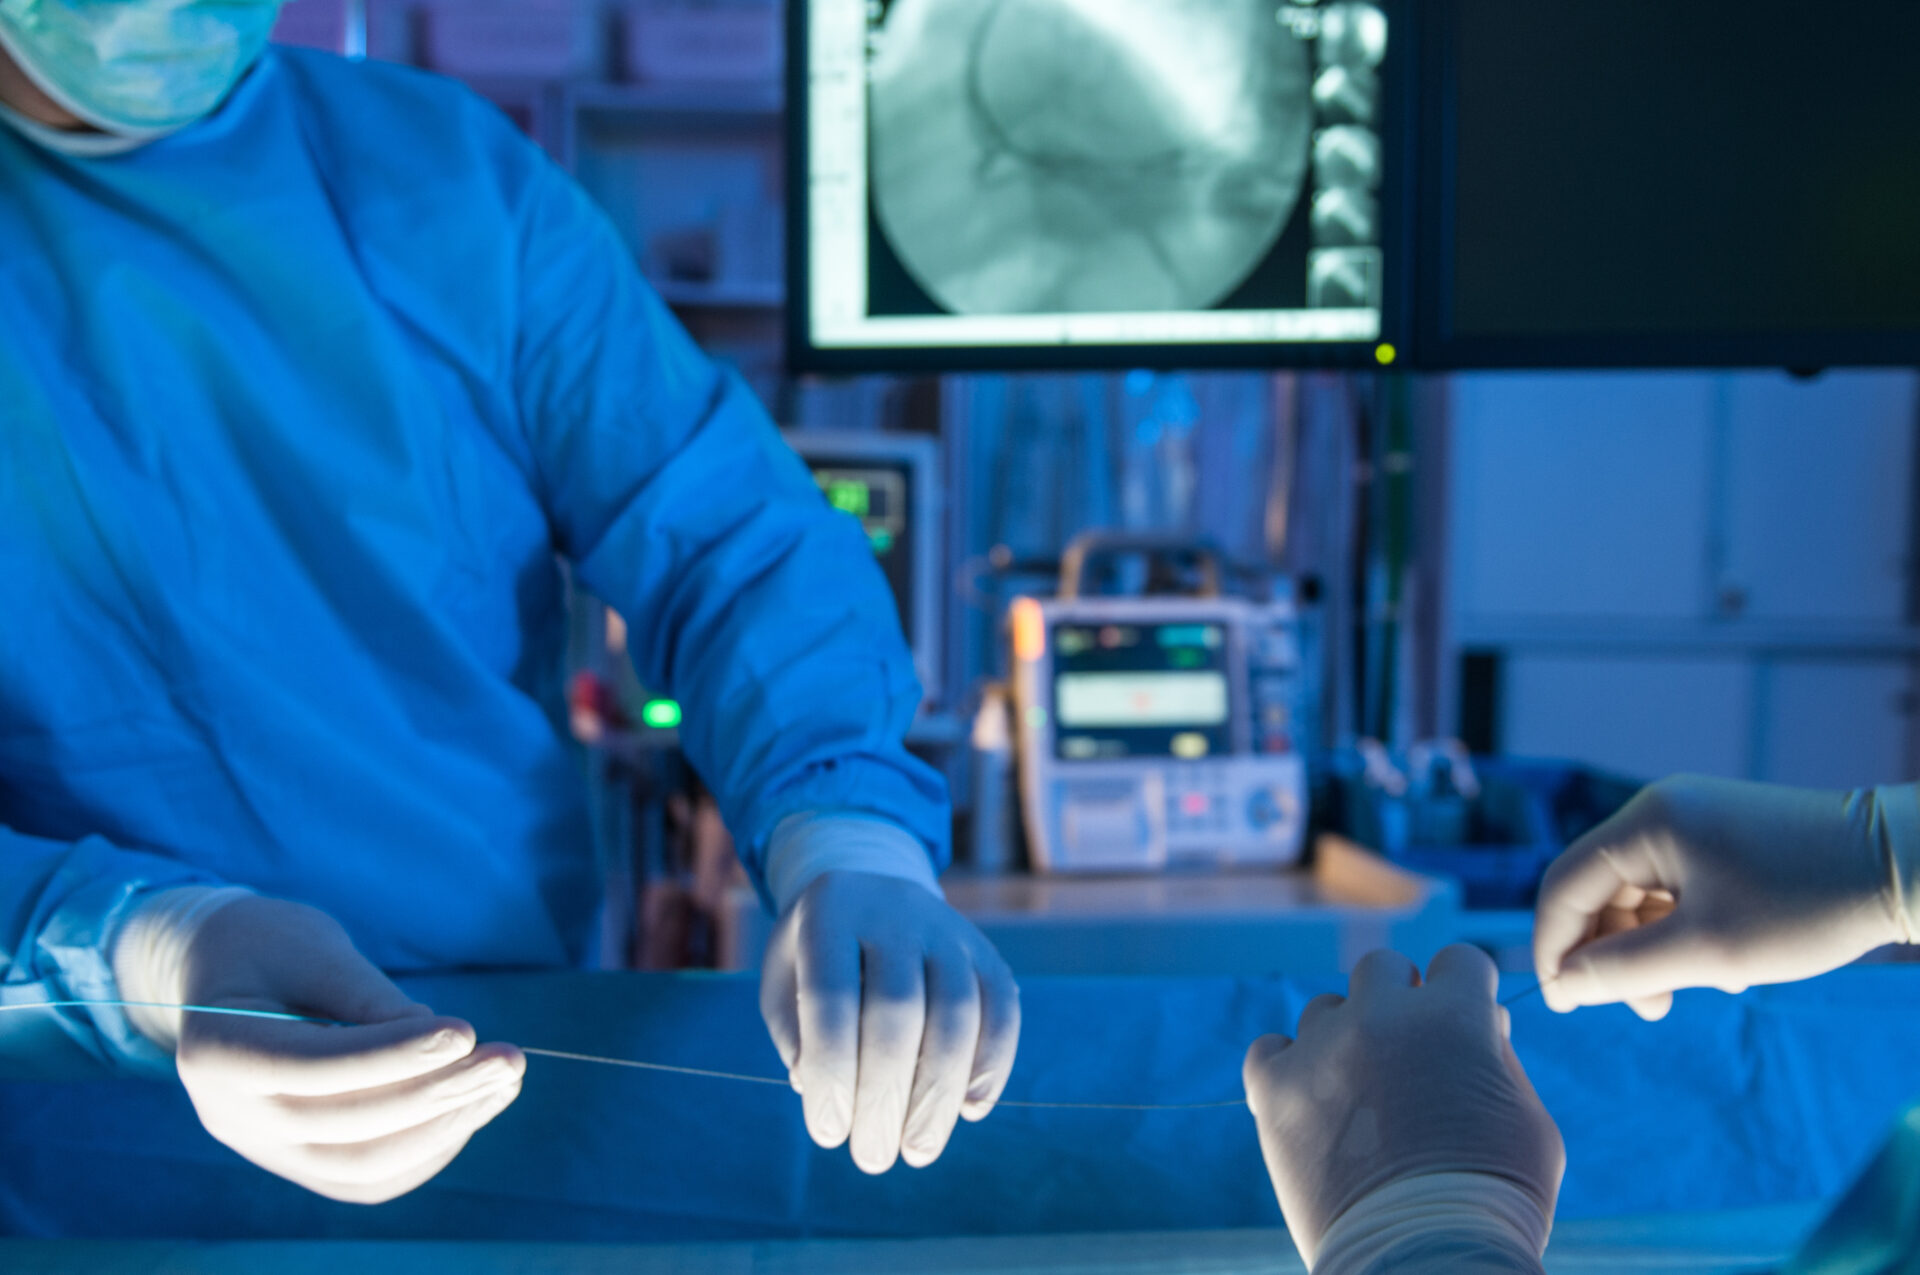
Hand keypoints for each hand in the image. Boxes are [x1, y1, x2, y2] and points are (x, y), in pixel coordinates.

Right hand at [173, 896, 524, 1203]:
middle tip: (509, 1058)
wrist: (223, 974)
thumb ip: (367, 997)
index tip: (466, 1031)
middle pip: (346, 1126)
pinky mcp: (298, 1161)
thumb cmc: (269, 945)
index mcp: (215, 1052)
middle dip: (438, 1093)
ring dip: (444, 1127)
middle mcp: (230, 1116)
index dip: (393, 1055)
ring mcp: (263, 1149)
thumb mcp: (312, 948)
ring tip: (504, 1080)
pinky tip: (473, 1107)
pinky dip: (427, 1150)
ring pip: (362, 1166)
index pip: (313, 1069)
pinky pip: (369, 1178)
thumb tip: (440, 1042)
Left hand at [760, 870, 1019, 1173]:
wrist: (870, 887)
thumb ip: (796, 1034)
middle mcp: (895, 914)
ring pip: (958, 1014)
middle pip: (899, 1010)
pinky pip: (1002, 1011)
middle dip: (885, 1096)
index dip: (832, 1070)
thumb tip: (819, 1091)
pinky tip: (968, 1111)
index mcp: (830, 915)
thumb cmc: (816, 954)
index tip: (828, 1134)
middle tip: (872, 1157)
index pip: (832, 998)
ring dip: (939, 1094)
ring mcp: (949, 932)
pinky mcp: (987, 955)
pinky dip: (991, 1066)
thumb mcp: (784, 980)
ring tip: (917, 1149)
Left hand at [1243, 947, 1563, 1267]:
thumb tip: (1484, 1021)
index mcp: (1453, 1015)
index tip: (1463, 1024)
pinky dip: (1287, 1068)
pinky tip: (1311, 1100)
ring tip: (1362, 1098)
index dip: (1465, 993)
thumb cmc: (1493, 1200)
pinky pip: (1268, 1049)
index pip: (1458, 961)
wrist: (1427, 1261)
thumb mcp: (1528, 1122)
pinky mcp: (1275, 1088)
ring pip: (1326, 1010)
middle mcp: (1381, 1016)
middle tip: (1410, 1055)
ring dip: (1344, 1039)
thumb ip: (1499, 1058)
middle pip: (1382, 969)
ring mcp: (1323, 1048)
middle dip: (1400, 1001)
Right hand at [1533, 776, 1906, 1020]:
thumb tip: (1563, 985)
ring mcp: (1696, 821)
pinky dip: (1685, 931)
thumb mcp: (1707, 951)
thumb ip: (1624, 969)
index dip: (1555, 946)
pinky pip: (1679, 888)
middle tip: (1646, 1009)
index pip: (1566, 884)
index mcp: (1646, 823)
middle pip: (1603, 891)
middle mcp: (1661, 812)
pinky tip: (1724, 969)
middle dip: (1613, 954)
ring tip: (1694, 991)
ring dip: (1653, 948)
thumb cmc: (1805, 905)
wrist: (1905, 866)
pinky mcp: (1727, 838)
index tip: (1563, 1003)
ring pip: (1643, 894)